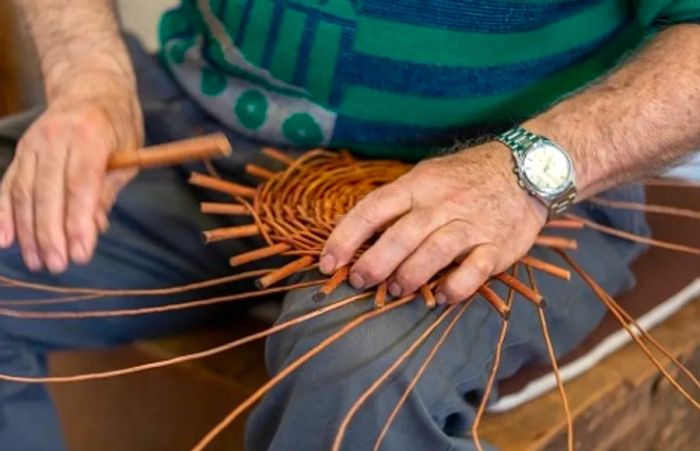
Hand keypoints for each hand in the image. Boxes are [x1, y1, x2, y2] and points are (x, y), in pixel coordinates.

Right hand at [0, 72, 142, 272]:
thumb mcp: (127, 156)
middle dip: (51, 234)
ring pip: (24, 192)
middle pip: (48, 192)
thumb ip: (107, 191)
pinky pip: (8, 185)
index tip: (80, 254)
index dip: (78, 222)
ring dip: (28, 231)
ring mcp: (32, 144)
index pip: (80, 185)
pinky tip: (3, 239)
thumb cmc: (117, 126)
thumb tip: (93, 229)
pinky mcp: (20, 152)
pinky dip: (3, 214)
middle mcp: (55, 138)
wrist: (91, 88)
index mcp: (89, 136)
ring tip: (37, 262)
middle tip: (57, 266)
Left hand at [320, 143, 546, 303]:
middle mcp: (442, 204)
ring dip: (409, 277)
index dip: (345, 237)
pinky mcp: (498, 246)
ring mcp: (471, 225)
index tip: (328, 263)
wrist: (528, 168)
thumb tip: (359, 236)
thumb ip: (398, 203)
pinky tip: (441, 298)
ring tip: (395, 290)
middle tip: (359, 281)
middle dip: (373, 263)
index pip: (373, 209)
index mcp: (418, 185)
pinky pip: (475, 271)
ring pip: (434, 252)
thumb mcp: (427, 177)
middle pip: (400, 236)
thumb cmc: (465, 177)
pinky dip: (455, 288)